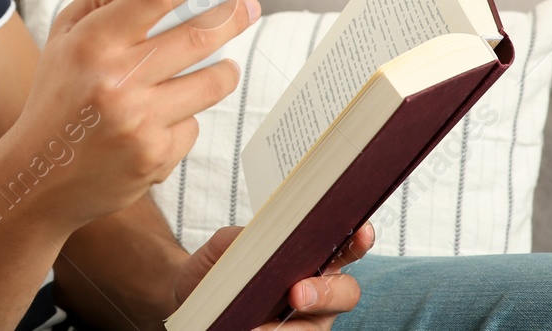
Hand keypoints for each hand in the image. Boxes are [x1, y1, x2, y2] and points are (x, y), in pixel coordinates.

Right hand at [0, 0, 258, 231]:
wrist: (38, 178)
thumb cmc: (56, 99)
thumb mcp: (62, 37)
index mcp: (92, 43)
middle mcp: (117, 80)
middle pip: (197, 35)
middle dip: (233, 16)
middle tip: (249, 6)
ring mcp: (139, 122)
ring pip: (211, 82)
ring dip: (224, 71)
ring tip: (221, 67)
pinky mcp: (155, 157)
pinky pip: (192, 125)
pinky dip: (183, 119)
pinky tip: (160, 123)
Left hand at [170, 221, 373, 329]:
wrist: (190, 299)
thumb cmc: (217, 269)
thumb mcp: (222, 247)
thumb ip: (240, 238)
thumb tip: (252, 239)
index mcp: (311, 257)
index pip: (345, 248)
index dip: (358, 240)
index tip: (361, 232)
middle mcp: (318, 291)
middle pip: (344, 293)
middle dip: (325, 293)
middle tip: (296, 293)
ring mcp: (307, 323)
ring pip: (317, 328)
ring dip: (295, 328)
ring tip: (262, 327)